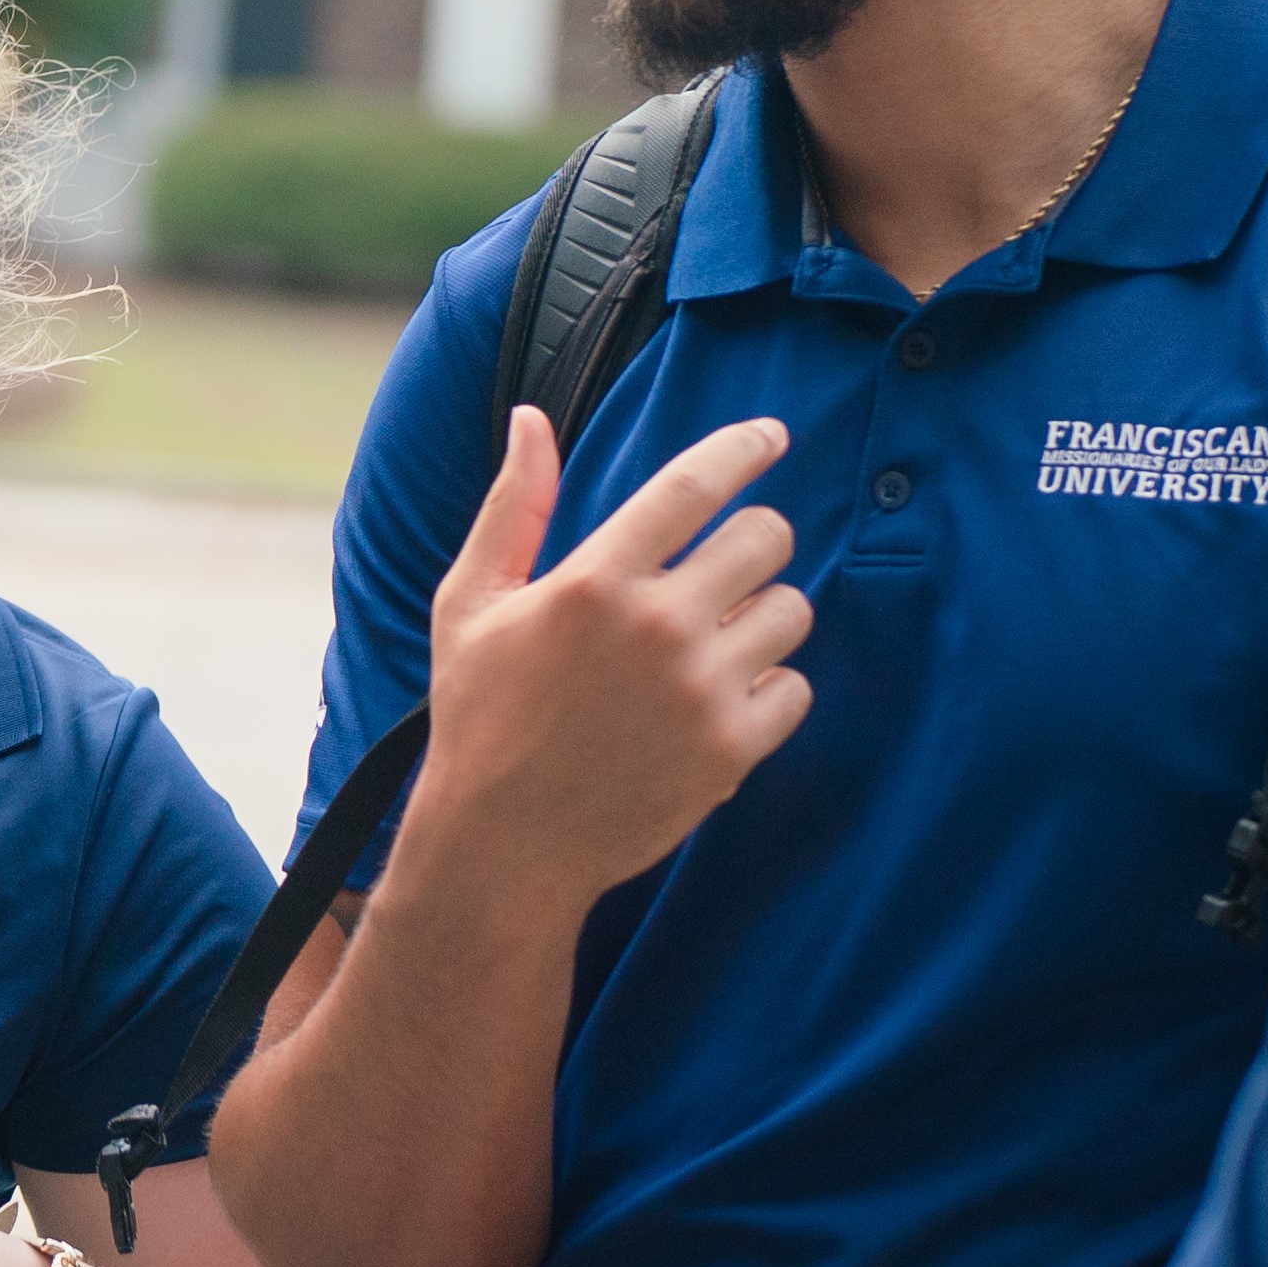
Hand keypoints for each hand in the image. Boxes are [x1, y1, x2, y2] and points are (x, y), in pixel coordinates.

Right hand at [416, 410, 812, 912]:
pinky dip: (772, 689)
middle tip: (731, 565)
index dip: (745, 449)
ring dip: (767, 614)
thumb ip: (512, 507)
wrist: (504, 847)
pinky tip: (724, 699)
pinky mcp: (730, 750)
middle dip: (757, 540)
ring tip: (723, 638)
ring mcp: (699, 691)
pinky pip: (796, 687)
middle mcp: (656, 626)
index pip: (696, 485)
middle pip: (766, 537)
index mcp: (594, 580)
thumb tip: (529, 419)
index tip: (773, 437)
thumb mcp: (472, 604)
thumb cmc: (481, 718)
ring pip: (793, 610)